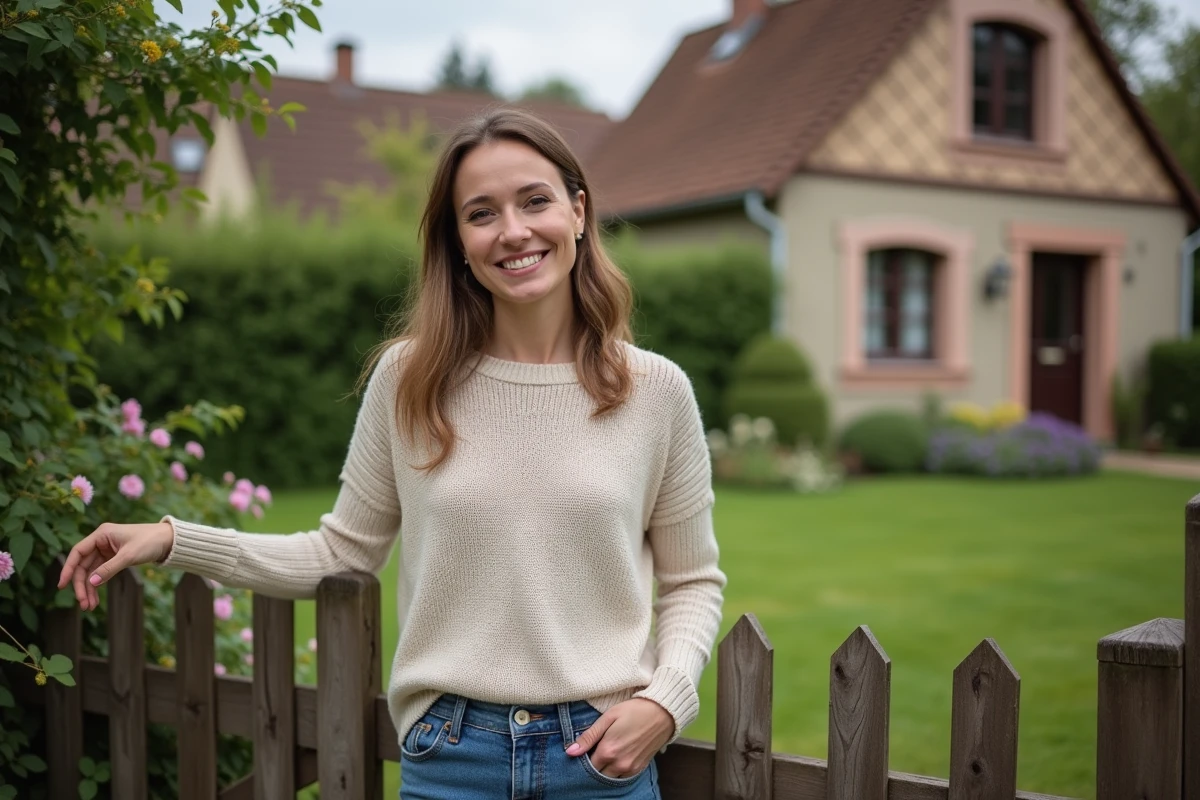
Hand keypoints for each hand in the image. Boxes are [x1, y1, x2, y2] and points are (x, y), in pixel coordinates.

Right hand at [56, 522, 174, 610]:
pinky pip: (100, 573)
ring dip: (89, 589)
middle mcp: (101, 541)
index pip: (78, 552)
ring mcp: (107, 550)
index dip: (68, 569)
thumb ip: (109, 569)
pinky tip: (95, 600)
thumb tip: (91, 582)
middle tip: (82, 603)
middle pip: (83, 565)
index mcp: (102, 534)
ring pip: (91, 572)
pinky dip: (98, 586)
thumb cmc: (150, 542)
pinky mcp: (114, 558)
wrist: (169, 540)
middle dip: (81, 585)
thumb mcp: (129, 556)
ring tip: (89, 606)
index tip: (62, 585)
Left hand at [565, 698, 673, 778]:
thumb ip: (589, 736)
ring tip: (607, 753)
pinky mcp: (639, 768)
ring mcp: (630, 768)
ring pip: (610, 777)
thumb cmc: (634, 710)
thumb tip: (570, 752)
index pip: (587, 765)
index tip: (586, 748)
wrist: (662, 712)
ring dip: (605, 770)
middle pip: (598, 774)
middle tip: (596, 750)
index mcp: (608, 751)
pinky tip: (617, 757)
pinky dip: (616, 771)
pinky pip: (622, 777)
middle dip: (594, 765)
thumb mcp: (608, 717)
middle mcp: (618, 764)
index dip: (584, 758)